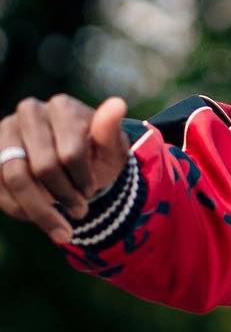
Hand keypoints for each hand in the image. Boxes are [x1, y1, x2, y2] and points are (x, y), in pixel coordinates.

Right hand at [0, 96, 130, 244]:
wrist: (73, 163)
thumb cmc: (95, 154)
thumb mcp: (110, 146)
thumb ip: (110, 129)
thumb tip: (118, 104)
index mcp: (62, 106)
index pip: (70, 153)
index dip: (82, 180)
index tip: (92, 192)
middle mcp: (30, 112)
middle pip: (42, 168)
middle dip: (63, 197)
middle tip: (79, 212)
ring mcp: (5, 131)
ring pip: (15, 179)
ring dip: (39, 209)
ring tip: (60, 226)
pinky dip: (18, 209)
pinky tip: (38, 217)